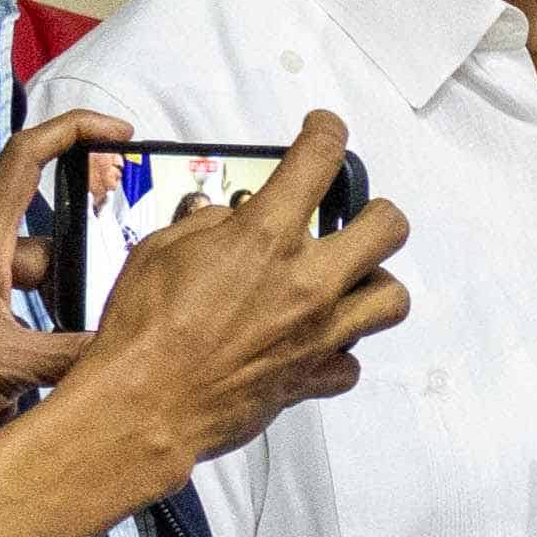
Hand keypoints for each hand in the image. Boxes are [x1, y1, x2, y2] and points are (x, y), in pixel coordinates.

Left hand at [0, 109, 111, 453]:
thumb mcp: (12, 366)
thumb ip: (76, 354)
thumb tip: (123, 351)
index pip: (27, 159)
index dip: (75, 131)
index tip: (119, 131)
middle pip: (39, 247)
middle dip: (75, 284)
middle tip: (105, 317)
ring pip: (16, 287)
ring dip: (43, 322)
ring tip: (58, 366)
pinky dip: (13, 342)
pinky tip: (18, 384)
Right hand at [58, 112, 406, 470]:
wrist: (145, 405)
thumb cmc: (143, 332)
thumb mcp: (160, 251)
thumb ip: (207, 225)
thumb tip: (230, 218)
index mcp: (266, 239)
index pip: (318, 162)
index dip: (327, 134)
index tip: (327, 131)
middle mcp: (307, 282)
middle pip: (388, 229)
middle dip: (376, 214)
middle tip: (356, 217)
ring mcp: (320, 332)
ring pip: (392, 299)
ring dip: (375, 285)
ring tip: (349, 283)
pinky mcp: (314, 378)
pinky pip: (352, 364)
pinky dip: (340, 353)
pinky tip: (317, 344)